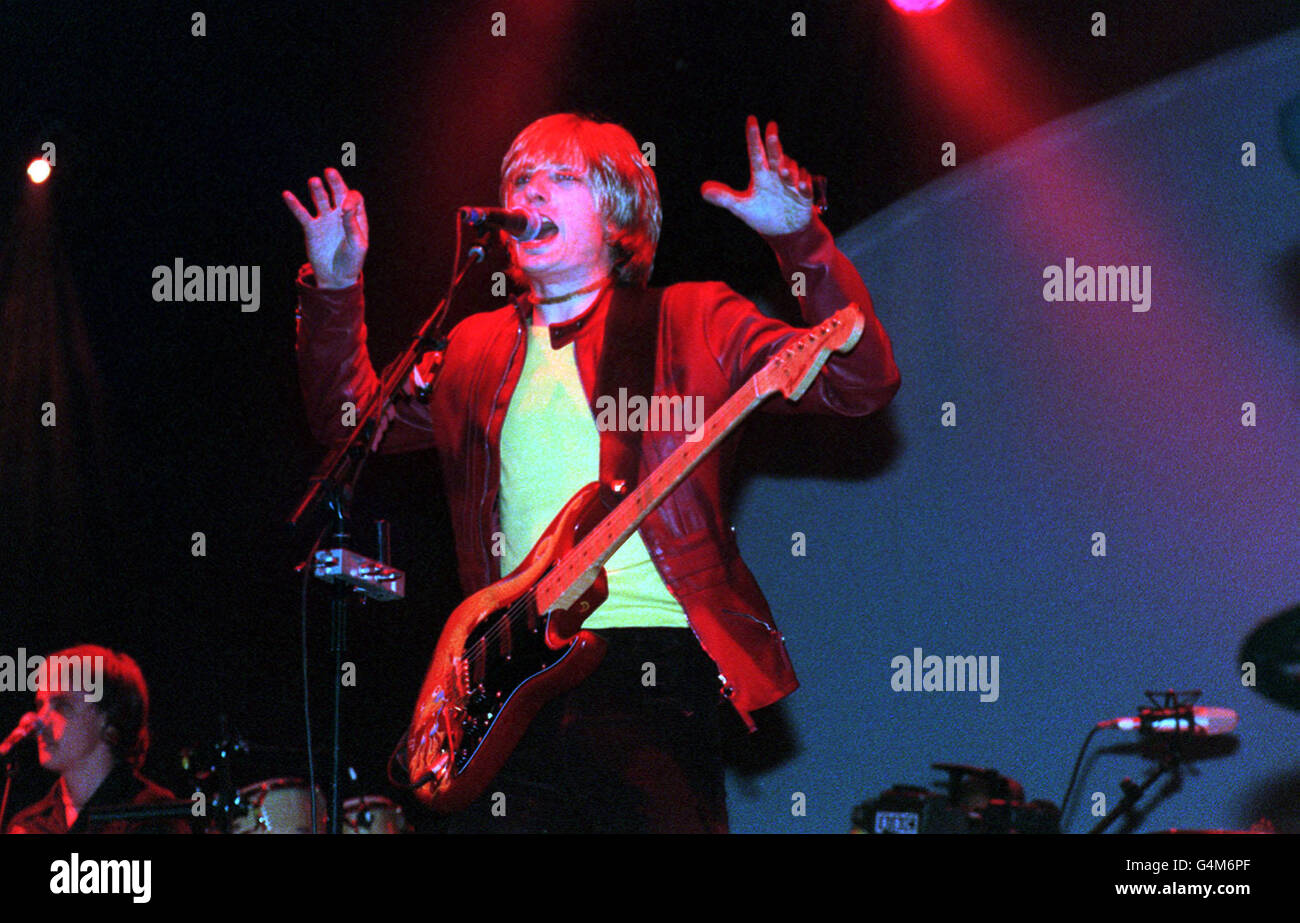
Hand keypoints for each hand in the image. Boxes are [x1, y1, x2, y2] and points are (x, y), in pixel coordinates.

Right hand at [283, 167, 367, 288]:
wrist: (336, 278)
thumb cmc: (352, 262)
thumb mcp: (357, 245)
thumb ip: (352, 225)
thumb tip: (345, 206)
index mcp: (356, 217)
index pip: (354, 198)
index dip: (350, 198)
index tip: (344, 209)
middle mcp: (340, 215)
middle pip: (338, 192)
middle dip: (335, 182)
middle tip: (329, 172)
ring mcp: (325, 220)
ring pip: (320, 199)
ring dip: (317, 190)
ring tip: (314, 181)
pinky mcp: (311, 228)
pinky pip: (302, 214)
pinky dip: (295, 205)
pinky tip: (287, 194)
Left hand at [700, 115, 813, 235]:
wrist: (783, 231)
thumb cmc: (762, 214)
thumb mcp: (741, 207)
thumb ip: (724, 197)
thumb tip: (703, 189)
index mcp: (760, 175)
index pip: (756, 152)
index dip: (753, 137)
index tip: (751, 119)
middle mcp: (776, 175)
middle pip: (774, 154)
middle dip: (773, 142)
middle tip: (771, 128)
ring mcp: (791, 183)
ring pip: (791, 168)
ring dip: (788, 170)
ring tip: (784, 175)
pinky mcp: (804, 195)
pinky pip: (806, 185)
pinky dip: (804, 184)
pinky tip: (801, 186)